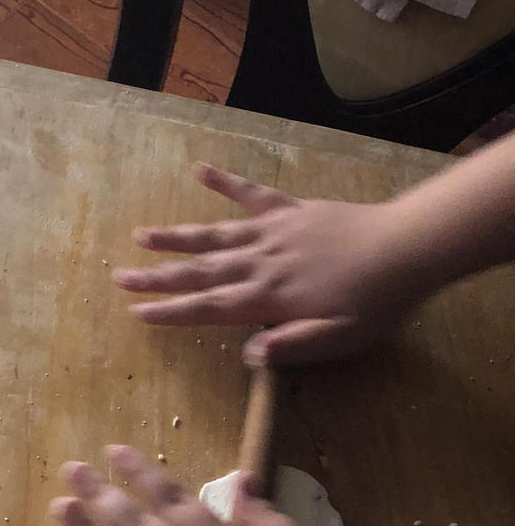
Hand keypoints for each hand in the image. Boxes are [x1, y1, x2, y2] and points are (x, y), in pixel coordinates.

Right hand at [114, 163, 418, 365]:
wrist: (406, 248)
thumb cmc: (375, 303)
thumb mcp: (338, 339)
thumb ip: (291, 346)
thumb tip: (247, 356)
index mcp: (268, 299)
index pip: (208, 308)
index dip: (171, 311)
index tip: (137, 312)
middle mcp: (260, 263)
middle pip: (200, 271)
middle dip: (158, 276)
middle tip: (120, 276)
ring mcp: (273, 233)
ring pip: (215, 234)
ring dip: (177, 237)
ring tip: (141, 236)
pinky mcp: (291, 210)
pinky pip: (252, 193)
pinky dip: (226, 181)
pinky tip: (200, 168)